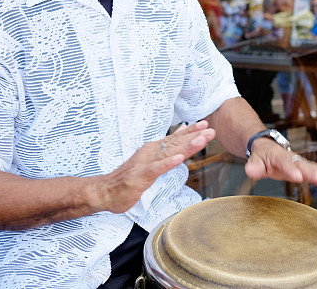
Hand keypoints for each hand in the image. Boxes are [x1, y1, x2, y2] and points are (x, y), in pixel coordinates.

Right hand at [96, 121, 215, 212]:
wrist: (105, 191)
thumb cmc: (128, 179)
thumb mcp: (150, 163)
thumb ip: (164, 152)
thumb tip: (180, 139)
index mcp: (154, 149)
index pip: (175, 138)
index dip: (191, 131)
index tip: (205, 124)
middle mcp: (151, 152)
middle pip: (176, 143)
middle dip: (195, 136)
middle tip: (211, 130)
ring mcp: (146, 163)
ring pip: (170, 153)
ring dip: (186, 147)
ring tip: (201, 140)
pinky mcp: (141, 175)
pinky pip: (157, 168)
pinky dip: (168, 163)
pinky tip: (179, 159)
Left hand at [244, 138, 316, 185]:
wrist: (267, 146)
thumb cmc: (262, 155)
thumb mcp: (255, 159)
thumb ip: (254, 166)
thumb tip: (250, 170)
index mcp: (278, 157)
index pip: (285, 163)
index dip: (291, 170)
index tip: (297, 177)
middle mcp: (292, 158)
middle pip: (303, 165)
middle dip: (312, 172)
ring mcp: (300, 162)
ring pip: (313, 166)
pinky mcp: (305, 167)